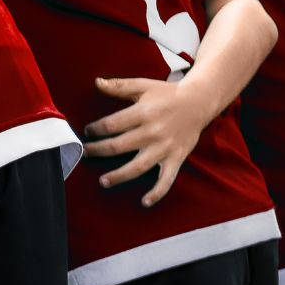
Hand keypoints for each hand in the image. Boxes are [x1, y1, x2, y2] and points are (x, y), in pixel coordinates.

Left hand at [83, 76, 217, 206]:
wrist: (199, 102)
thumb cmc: (166, 94)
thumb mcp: (143, 86)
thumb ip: (119, 86)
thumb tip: (96, 82)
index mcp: (143, 113)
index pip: (111, 125)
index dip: (96, 130)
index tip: (87, 132)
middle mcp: (152, 132)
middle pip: (119, 146)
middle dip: (98, 151)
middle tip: (85, 153)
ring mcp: (164, 148)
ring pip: (138, 167)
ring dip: (119, 176)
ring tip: (103, 182)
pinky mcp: (176, 158)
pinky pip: (166, 180)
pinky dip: (157, 192)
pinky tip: (145, 202)